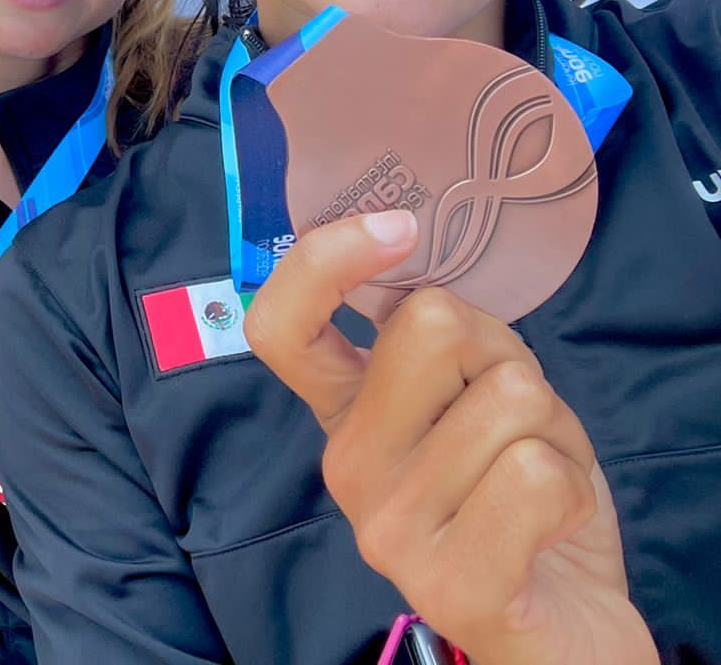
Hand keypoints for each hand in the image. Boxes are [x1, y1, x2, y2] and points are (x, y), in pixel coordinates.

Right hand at [244, 210, 655, 664]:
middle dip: (504, 349)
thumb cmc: (524, 494)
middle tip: (512, 410)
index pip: (280, 324)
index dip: (326, 258)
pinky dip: (571, 485)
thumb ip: (448, 341)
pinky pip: (534, 475)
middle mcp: (348, 465)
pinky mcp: (448, 585)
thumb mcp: (485, 394)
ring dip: (553, 429)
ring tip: (536, 477)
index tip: (397, 229)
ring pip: (508, 398)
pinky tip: (550, 523)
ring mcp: (389, 529)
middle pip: (429, 325)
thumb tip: (425, 290)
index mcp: (346, 412)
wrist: (564, 623)